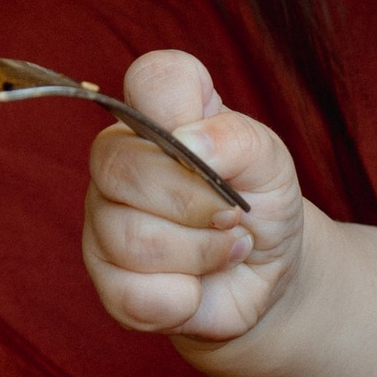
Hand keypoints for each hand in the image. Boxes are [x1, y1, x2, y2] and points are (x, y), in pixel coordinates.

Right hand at [81, 50, 304, 349]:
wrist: (269, 276)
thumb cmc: (263, 206)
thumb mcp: (272, 163)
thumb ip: (238, 139)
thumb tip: (189, 143)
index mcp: (159, 117)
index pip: (149, 78)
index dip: (178, 104)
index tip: (211, 142)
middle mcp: (119, 161)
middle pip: (121, 167)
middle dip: (195, 202)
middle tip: (234, 216)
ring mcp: (104, 221)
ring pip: (130, 237)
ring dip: (201, 254)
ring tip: (225, 250)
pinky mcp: (107, 282)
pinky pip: (132, 293)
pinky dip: (183, 298)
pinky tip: (197, 287)